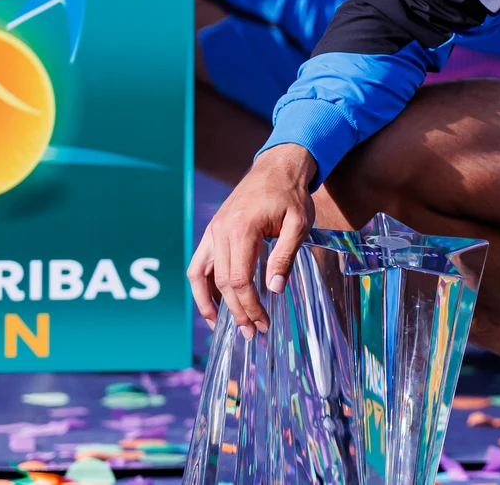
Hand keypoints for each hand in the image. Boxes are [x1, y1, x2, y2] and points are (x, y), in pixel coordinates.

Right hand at [187, 144, 316, 337]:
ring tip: (222, 326)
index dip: (250, 306)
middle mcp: (220, 231)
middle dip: (237, 311)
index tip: (263, 323)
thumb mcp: (299, 224)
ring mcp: (213, 231)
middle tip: (253, 332)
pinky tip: (215, 303)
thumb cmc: (292, 195)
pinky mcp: (213, 231)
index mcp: (242, 229)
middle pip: (222, 282)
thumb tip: (274, 289)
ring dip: (210, 304)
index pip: (239, 279)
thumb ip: (286, 256)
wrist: (277, 167)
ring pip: (201, 275)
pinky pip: (200, 264)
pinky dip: (204, 286)